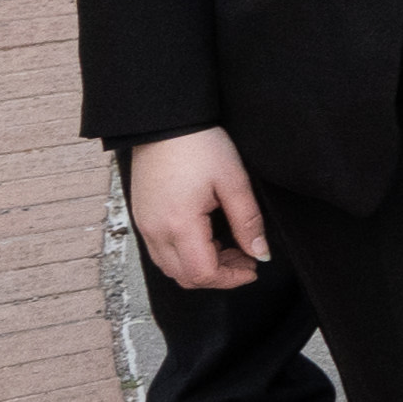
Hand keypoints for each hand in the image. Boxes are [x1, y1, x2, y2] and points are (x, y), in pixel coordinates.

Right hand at [123, 129, 263, 294]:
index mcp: (179, 225)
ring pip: (171, 266)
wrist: (165, 123)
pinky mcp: (142, 218)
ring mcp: (144, 226)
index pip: (202, 273)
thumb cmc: (201, 146)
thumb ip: (248, 222)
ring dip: (201, 266)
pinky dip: (186, 254)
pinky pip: (161, 251)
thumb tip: (260, 253)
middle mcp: (154, 231)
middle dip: (218, 275)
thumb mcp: (234, 182)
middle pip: (184, 276)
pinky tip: (208, 237)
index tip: (253, 268)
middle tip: (246, 258)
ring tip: (230, 246)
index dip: (231, 278)